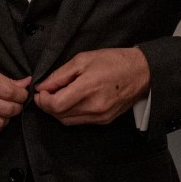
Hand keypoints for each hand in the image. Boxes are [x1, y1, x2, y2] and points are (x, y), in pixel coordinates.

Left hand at [34, 47, 149, 125]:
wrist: (141, 73)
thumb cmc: (113, 62)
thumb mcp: (83, 59)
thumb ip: (60, 75)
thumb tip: (43, 86)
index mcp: (88, 88)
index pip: (55, 105)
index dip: (42, 101)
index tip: (40, 92)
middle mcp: (94, 107)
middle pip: (59, 115)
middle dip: (47, 106)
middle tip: (46, 93)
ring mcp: (100, 117)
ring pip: (68, 121)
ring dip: (57, 111)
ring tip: (58, 97)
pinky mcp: (104, 121)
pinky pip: (80, 122)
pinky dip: (70, 114)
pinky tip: (71, 102)